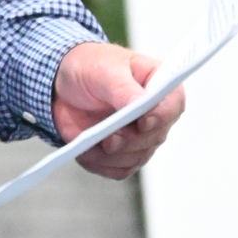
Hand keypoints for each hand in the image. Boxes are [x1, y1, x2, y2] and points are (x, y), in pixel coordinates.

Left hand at [51, 41, 184, 180]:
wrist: (64, 84)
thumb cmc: (91, 66)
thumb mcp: (104, 70)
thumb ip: (123, 87)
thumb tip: (141, 104)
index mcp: (158, 85)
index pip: (173, 104)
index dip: (162, 116)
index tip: (143, 122)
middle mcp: (155, 115)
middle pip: (154, 137)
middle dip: (129, 140)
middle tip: (107, 136)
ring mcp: (140, 137)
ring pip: (135, 158)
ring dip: (111, 155)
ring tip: (90, 141)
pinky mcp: (122, 153)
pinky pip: (118, 170)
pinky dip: (100, 164)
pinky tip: (85, 151)